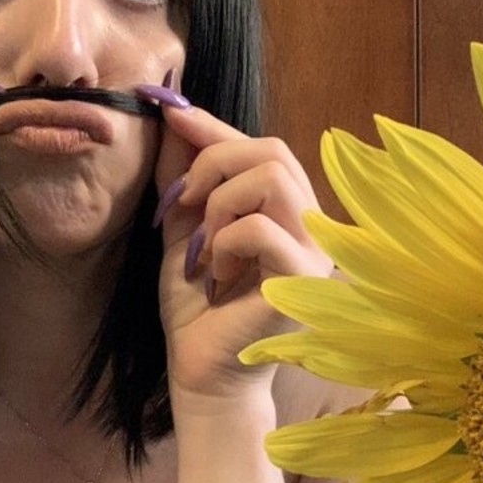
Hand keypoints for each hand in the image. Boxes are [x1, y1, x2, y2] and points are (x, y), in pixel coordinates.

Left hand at [145, 89, 330, 398]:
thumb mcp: (181, 228)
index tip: (168, 110)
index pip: (259, 146)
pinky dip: (225, 242)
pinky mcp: (304, 277)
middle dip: (214, 161)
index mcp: (286, 210)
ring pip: (272, 177)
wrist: (201, 372)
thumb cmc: (197, 308)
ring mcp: (314, 250)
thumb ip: (183, 178)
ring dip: (221, 203)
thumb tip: (173, 113)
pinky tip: (217, 274)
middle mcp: (310, 224)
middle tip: (181, 200)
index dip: (213, 125)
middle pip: (272, 149)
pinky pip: (261, 227)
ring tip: (203, 245)